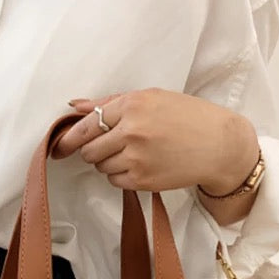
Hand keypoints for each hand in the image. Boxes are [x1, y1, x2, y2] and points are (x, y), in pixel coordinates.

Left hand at [54, 87, 258, 196]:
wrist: (219, 145)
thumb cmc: (186, 116)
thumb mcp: (151, 97)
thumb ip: (110, 102)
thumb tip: (74, 106)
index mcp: (132, 105)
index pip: (86, 125)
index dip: (69, 139)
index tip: (59, 146)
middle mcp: (131, 131)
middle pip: (89, 150)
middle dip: (95, 150)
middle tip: (113, 145)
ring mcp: (136, 158)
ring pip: (101, 167)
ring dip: (109, 162)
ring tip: (135, 153)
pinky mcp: (143, 180)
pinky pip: (115, 181)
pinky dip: (122, 176)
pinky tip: (142, 165)